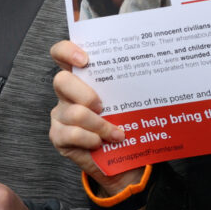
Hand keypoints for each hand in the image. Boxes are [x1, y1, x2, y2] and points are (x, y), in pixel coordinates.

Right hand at [49, 40, 145, 197]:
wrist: (122, 158)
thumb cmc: (125, 122)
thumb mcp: (126, 100)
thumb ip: (126, 85)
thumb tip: (151, 73)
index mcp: (81, 77)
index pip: (61, 54)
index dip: (67, 51)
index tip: (85, 59)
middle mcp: (66, 93)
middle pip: (61, 81)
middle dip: (86, 94)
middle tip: (103, 106)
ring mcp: (60, 115)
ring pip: (75, 113)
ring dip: (101, 125)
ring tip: (117, 134)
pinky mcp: (59, 136)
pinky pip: (74, 134)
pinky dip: (92, 139)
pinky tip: (101, 143)